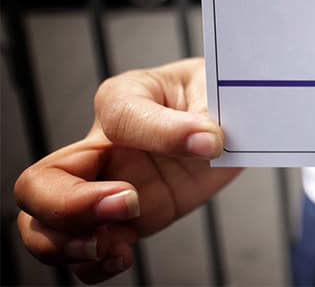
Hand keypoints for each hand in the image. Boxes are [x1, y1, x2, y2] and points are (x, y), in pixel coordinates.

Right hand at [15, 58, 240, 282]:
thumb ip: (204, 114)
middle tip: (126, 204)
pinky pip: (89, 251)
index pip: (119, 116)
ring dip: (67, 244)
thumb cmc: (214, 92)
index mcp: (124, 99)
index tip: (209, 143)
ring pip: (46, 225)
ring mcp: (109, 187)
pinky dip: (94, 266)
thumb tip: (205, 140)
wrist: (234, 120)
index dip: (162, 133)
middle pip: (41, 181)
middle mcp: (104, 147)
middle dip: (68, 205)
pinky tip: (122, 257)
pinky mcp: (129, 219)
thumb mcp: (213, 89)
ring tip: (112, 245)